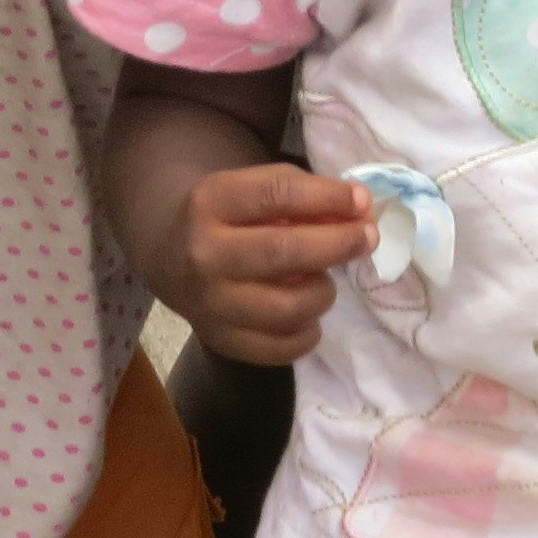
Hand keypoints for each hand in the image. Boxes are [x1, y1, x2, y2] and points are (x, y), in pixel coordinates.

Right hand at [174, 160, 379, 365]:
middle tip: (367, 239)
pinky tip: (309, 315)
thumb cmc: (230, 214)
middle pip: (283, 253)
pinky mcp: (220, 340)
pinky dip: (307, 333)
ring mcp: (210, 304)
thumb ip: (304, 194)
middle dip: (337, 244)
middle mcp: (205, 254)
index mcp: (211, 201)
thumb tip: (360, 211)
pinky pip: (279, 349)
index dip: (326, 197)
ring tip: (323, 281)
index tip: (361, 200)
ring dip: (322, 293)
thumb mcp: (253, 188)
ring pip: (286, 308)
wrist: (169, 254)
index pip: (276, 195)